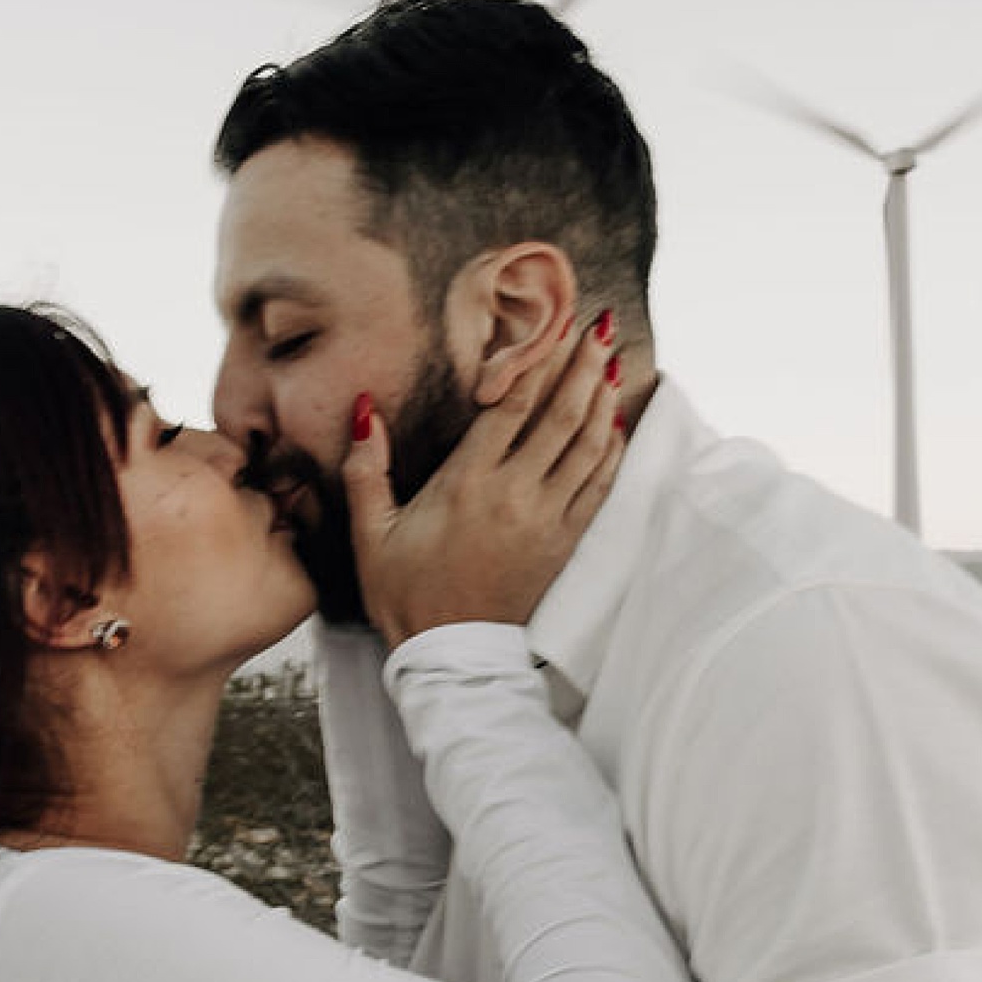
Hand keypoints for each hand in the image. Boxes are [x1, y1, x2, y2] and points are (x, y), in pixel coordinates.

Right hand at [347, 312, 623, 646]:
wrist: (450, 656)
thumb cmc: (405, 593)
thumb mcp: (370, 532)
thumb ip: (366, 468)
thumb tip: (366, 410)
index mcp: (466, 483)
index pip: (510, 406)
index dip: (535, 361)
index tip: (553, 326)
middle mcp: (514, 495)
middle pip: (560, 416)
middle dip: (583, 367)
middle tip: (601, 328)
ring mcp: (546, 519)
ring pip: (588, 446)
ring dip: (603, 400)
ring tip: (615, 362)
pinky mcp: (564, 543)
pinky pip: (598, 486)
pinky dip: (611, 450)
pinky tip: (616, 423)